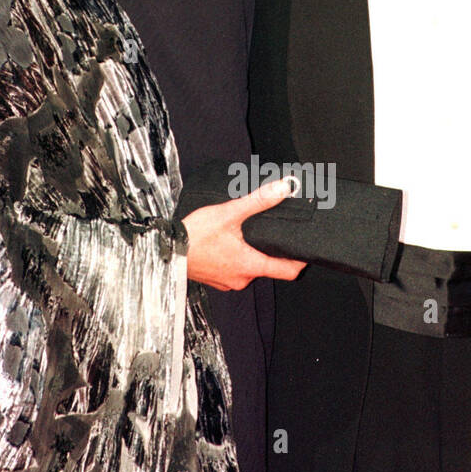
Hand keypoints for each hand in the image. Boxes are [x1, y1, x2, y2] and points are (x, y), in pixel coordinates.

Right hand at [183, 177, 306, 290]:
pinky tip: (228, 245)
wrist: (165, 249)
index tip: (305, 251)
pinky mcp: (217, 280)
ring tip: (245, 237)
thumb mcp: (229, 213)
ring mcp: (228, 282)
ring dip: (251, 255)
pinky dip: (236, 260)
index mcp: (249, 265)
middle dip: (270, 251)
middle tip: (269, 234)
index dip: (300, 261)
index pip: (288, 272)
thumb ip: (259, 201)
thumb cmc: (195, 235)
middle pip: (268, 268)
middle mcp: (241, 279)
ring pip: (250, 269)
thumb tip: (284, 189)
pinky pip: (234, 271)